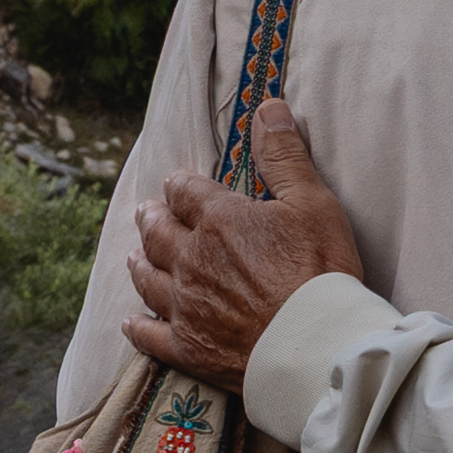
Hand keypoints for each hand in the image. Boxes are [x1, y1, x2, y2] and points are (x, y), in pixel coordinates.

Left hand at [123, 100, 366, 380]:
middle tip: (145, 213)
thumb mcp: (313, 203)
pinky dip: (137, 327)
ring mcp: (184, 306)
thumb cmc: (321, 270)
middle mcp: (191, 260)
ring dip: (139, 264)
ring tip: (133, 257)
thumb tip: (267, 106)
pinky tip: (130, 322)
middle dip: (151, 220)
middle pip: (158, 234)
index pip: (186, 192)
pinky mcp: (187, 347)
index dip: (181, 185)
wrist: (314, 344)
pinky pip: (150, 335)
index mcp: (219, 220)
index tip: (177, 183)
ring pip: (148, 279)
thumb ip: (284, 156)